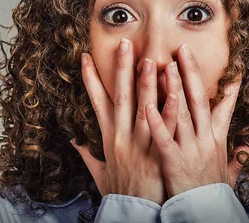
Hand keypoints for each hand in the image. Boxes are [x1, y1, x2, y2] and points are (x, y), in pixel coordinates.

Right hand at [70, 38, 176, 204]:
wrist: (132, 216)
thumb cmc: (119, 193)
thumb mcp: (98, 172)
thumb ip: (87, 152)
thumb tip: (73, 138)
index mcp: (108, 138)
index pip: (96, 102)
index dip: (90, 79)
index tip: (84, 58)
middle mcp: (121, 137)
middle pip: (120, 97)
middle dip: (121, 69)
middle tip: (124, 43)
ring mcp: (139, 145)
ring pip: (142, 108)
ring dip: (146, 83)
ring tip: (150, 59)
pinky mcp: (157, 155)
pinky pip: (164, 128)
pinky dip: (168, 110)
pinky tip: (175, 92)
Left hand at [145, 43, 248, 197]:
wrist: (204, 216)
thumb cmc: (212, 194)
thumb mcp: (228, 174)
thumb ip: (237, 158)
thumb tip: (248, 147)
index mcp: (216, 141)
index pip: (224, 109)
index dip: (229, 88)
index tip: (233, 68)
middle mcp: (204, 141)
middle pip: (198, 101)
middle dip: (191, 74)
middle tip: (183, 49)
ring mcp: (190, 150)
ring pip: (181, 113)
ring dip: (173, 88)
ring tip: (165, 65)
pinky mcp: (174, 162)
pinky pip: (164, 139)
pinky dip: (156, 122)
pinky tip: (146, 105)